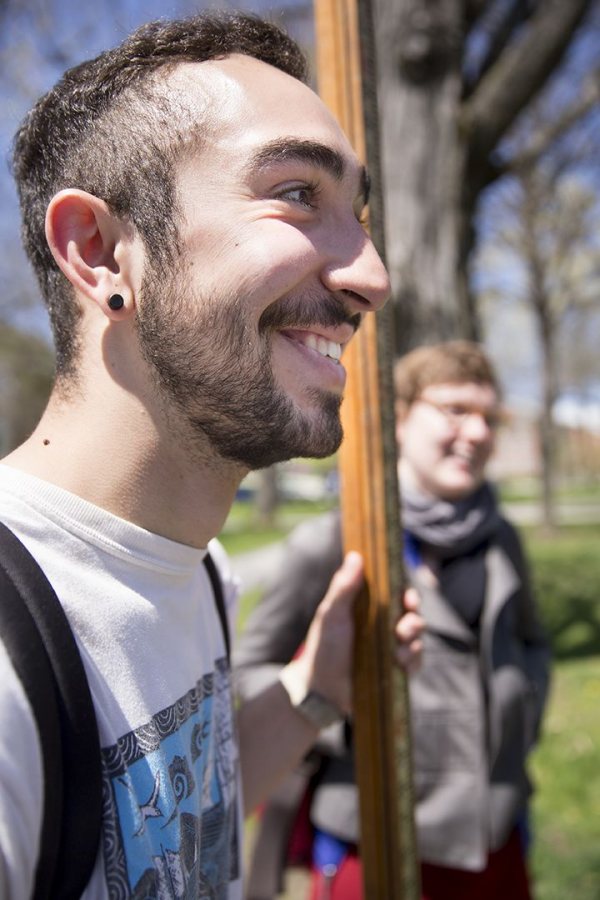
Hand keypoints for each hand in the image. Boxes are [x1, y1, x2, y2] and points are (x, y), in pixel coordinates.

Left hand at [285, 554, 424, 716]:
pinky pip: (416, 662)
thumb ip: (344, 588)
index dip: (408, 593)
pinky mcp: (397, 670)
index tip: (408, 598)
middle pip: (414, 614)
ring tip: (397, 652)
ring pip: (418, 638)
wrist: (322, 689)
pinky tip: (399, 664)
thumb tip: (356, 556)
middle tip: (404, 629)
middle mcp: (385, 625)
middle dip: (415, 620)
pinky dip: (412, 661)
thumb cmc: (324, 647)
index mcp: (371, 608)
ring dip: (413, 642)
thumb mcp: (331, 615)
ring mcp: (393, 647)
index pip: (398, 593)